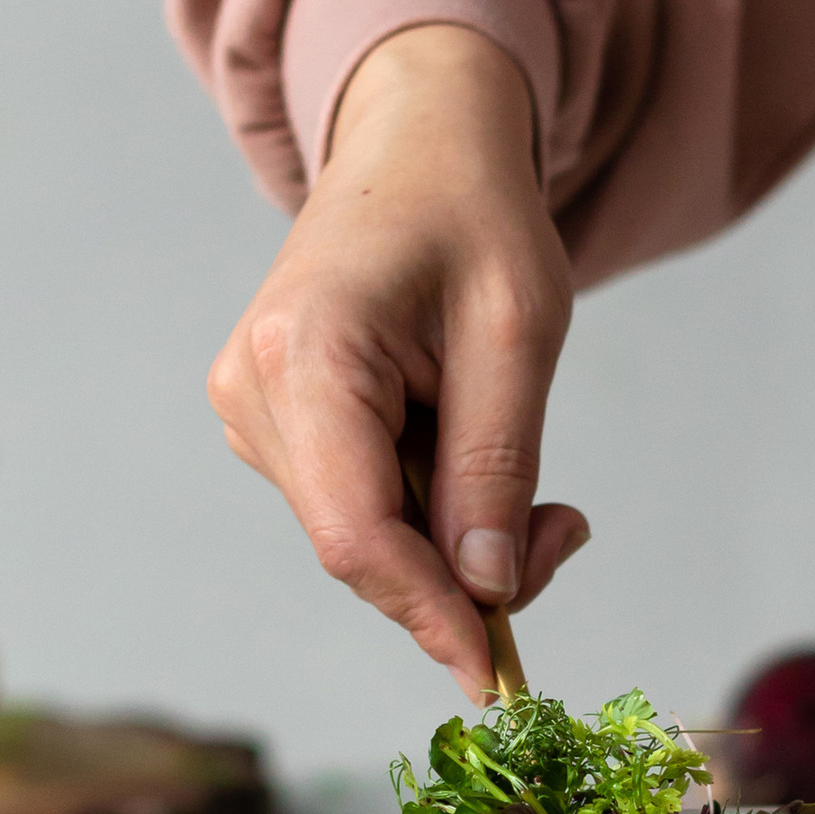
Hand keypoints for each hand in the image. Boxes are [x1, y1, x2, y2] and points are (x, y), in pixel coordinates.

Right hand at [206, 22, 589, 699]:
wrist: (416, 140)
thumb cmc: (472, 210)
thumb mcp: (518, 331)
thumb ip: (497, 463)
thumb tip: (487, 589)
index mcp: (304, 354)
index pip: (357, 534)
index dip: (429, 614)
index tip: (497, 673)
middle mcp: (253, 389)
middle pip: (359, 549)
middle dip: (463, 575)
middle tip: (562, 529)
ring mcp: (252, 409)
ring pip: (360, 538)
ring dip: (450, 542)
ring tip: (523, 474)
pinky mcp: (272, 422)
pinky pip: (356, 507)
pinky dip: (425, 512)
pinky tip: (463, 448)